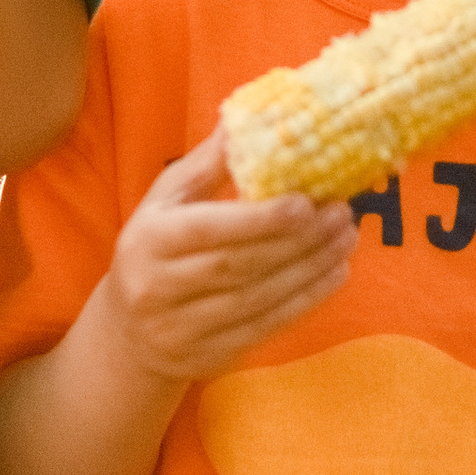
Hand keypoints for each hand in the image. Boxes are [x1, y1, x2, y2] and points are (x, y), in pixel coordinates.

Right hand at [105, 131, 353, 384]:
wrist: (128, 333)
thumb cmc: (155, 248)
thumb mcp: (166, 201)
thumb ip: (206, 165)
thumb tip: (245, 117)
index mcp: (149, 240)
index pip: (210, 230)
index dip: (262, 219)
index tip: (307, 201)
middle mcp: (159, 288)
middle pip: (239, 266)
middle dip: (297, 241)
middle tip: (342, 213)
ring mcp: (182, 329)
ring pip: (258, 299)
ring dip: (310, 270)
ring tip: (347, 240)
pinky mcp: (208, 357)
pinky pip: (265, 328)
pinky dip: (305, 301)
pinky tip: (335, 275)